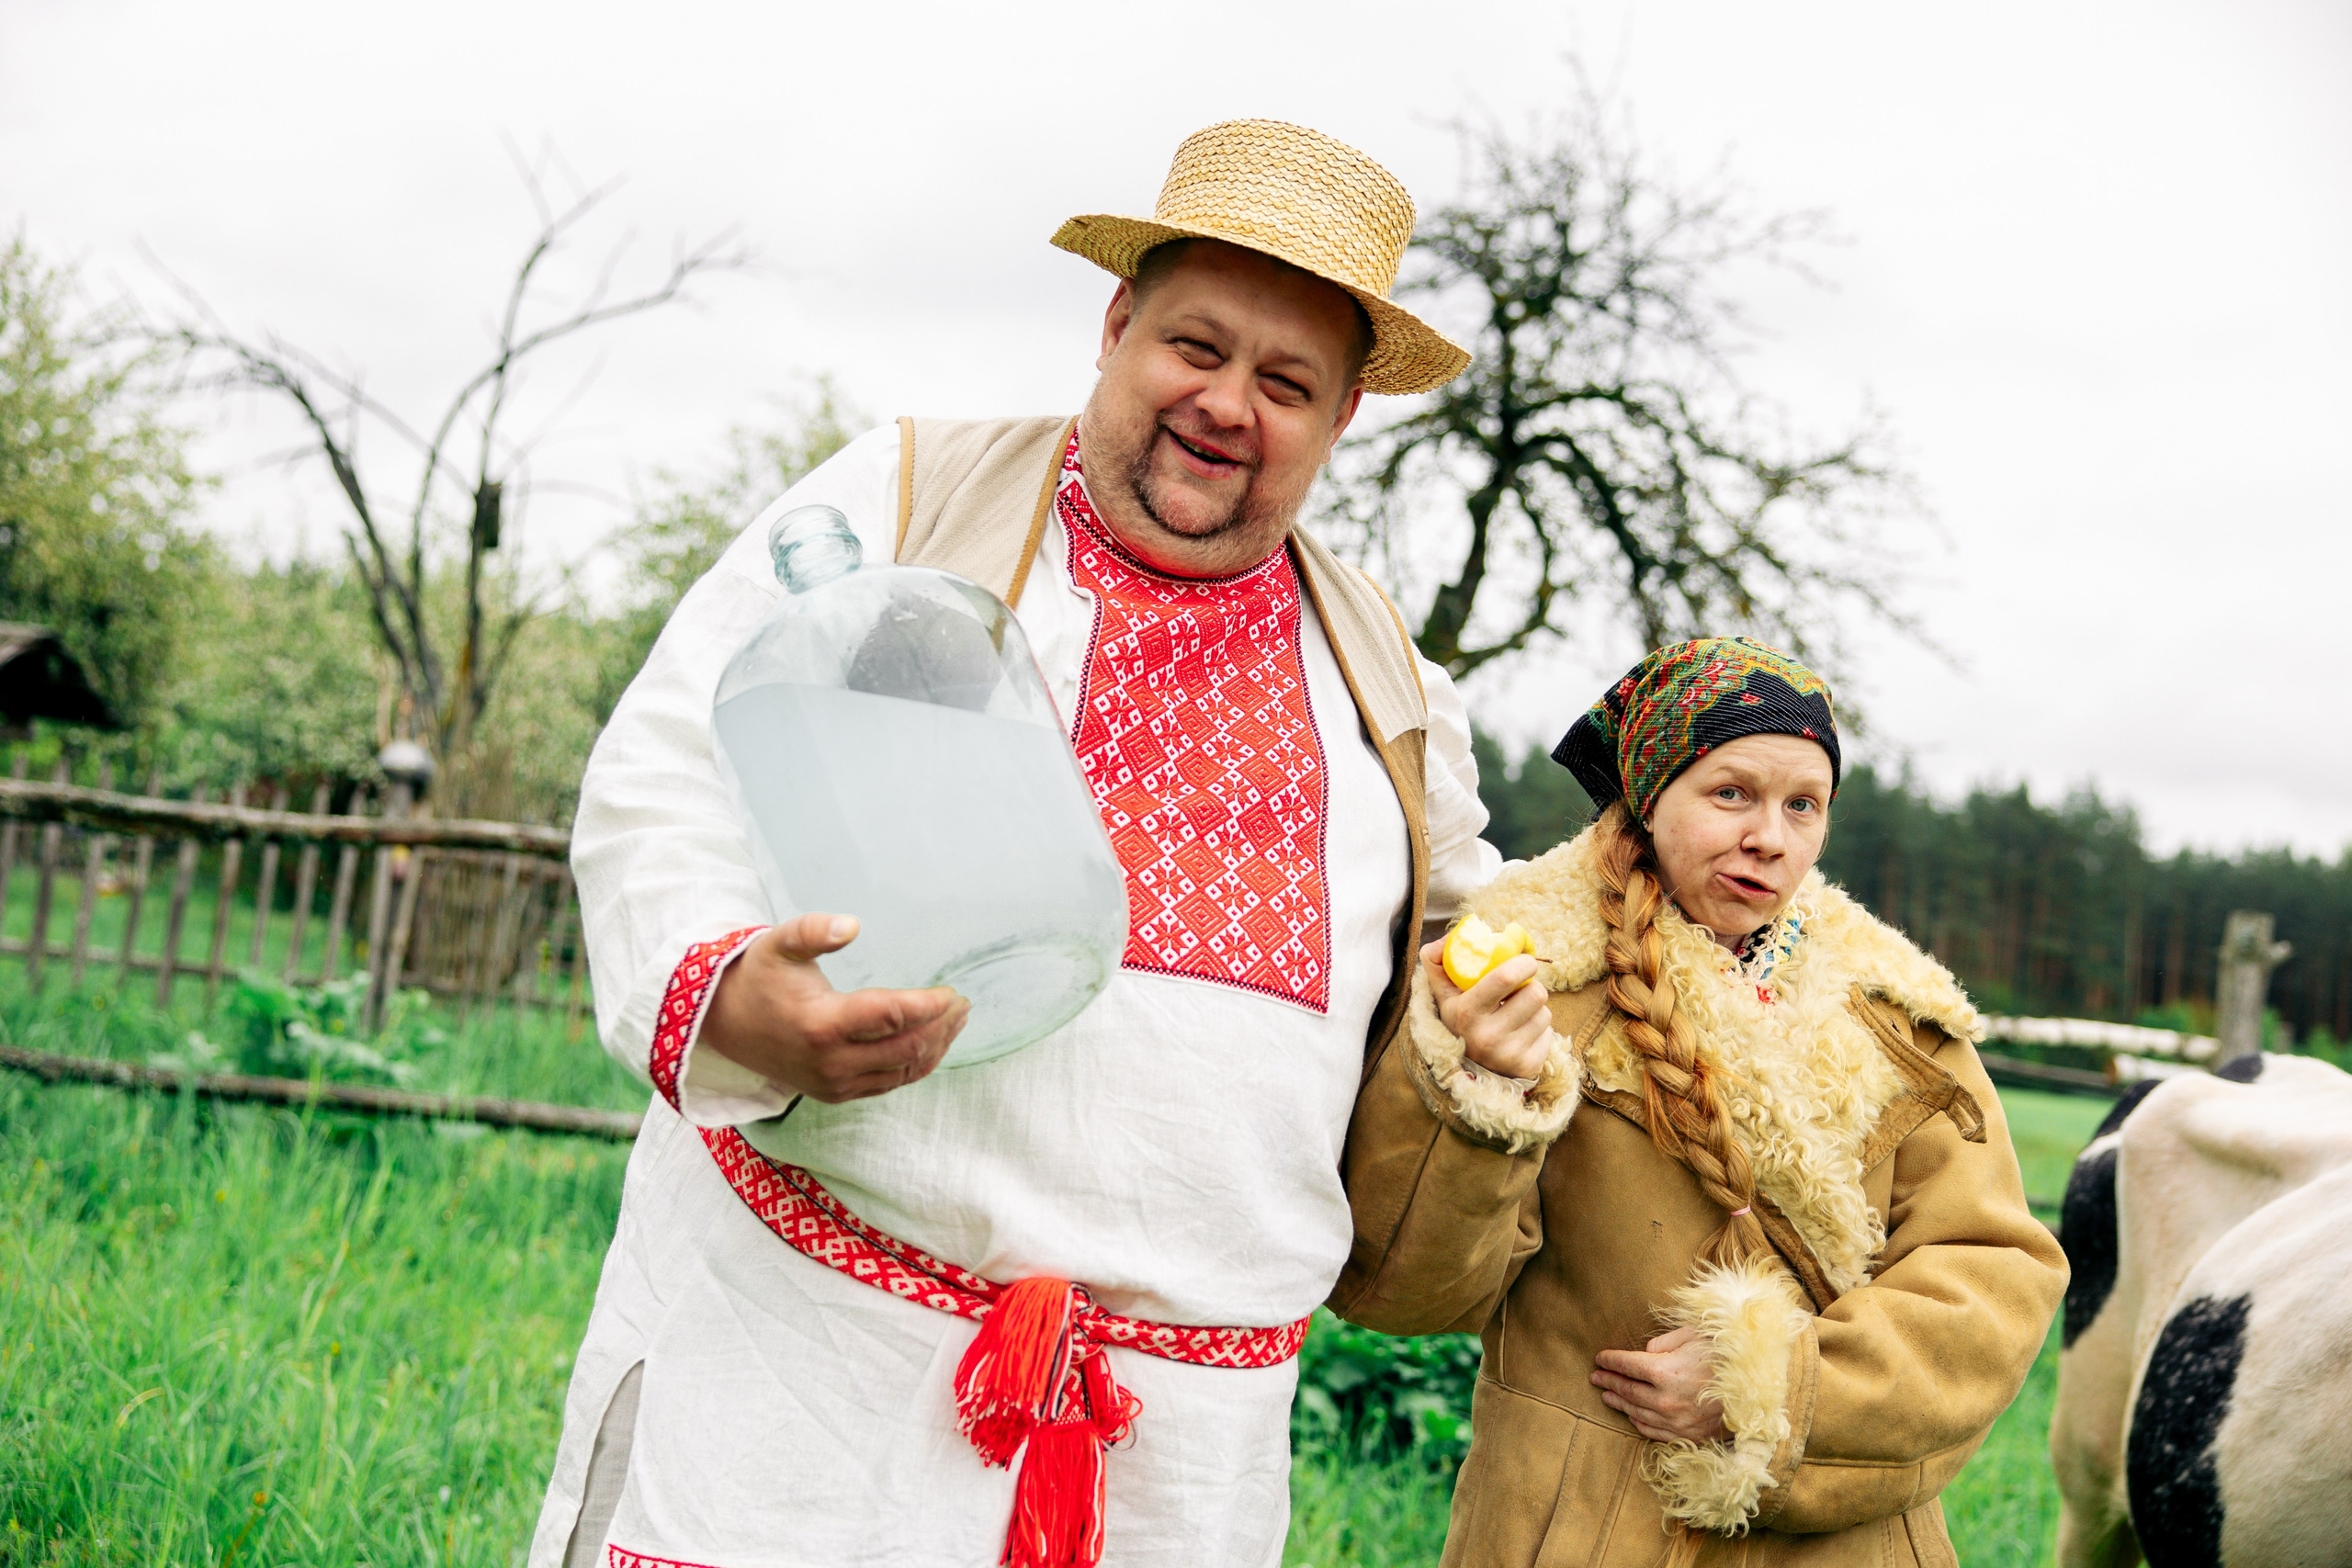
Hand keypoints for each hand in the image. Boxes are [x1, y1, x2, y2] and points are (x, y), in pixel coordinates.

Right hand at [699, 914, 970, 1103]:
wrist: (725, 1024)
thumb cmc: (759, 977)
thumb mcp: (780, 942)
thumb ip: (815, 930)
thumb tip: (853, 925)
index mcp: (822, 1025)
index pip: (892, 1017)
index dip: (929, 1005)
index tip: (951, 992)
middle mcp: (831, 1063)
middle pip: (907, 1047)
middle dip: (941, 1025)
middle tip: (962, 1003)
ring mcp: (835, 1084)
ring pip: (903, 1071)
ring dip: (936, 1046)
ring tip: (957, 1020)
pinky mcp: (837, 1094)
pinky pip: (889, 1083)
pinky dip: (917, 1065)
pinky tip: (933, 1044)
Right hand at [1421, 941, 1552, 1079]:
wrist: (1468, 1069)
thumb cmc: (1459, 1020)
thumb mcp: (1443, 993)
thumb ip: (1437, 961)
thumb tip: (1448, 940)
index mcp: (1466, 1012)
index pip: (1505, 977)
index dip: (1523, 963)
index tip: (1525, 961)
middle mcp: (1487, 1036)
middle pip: (1535, 993)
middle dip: (1532, 986)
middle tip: (1522, 988)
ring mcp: (1508, 1054)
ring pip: (1545, 1013)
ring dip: (1535, 1009)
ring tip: (1517, 1014)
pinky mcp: (1528, 1066)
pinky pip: (1549, 1034)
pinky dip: (1538, 1030)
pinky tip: (1521, 1034)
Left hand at [1591, 1327, 1730, 1443]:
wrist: (1758, 1392)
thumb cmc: (1726, 1358)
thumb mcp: (1695, 1337)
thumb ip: (1665, 1342)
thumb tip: (1646, 1353)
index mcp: (1665, 1371)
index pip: (1628, 1365)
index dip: (1611, 1360)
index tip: (1599, 1357)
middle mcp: (1665, 1400)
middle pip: (1628, 1390)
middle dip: (1609, 1382)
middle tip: (1596, 1377)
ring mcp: (1675, 1422)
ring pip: (1637, 1413)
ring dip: (1619, 1403)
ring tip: (1606, 1396)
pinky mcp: (1687, 1436)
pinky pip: (1654, 1432)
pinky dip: (1639, 1423)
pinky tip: (1631, 1416)